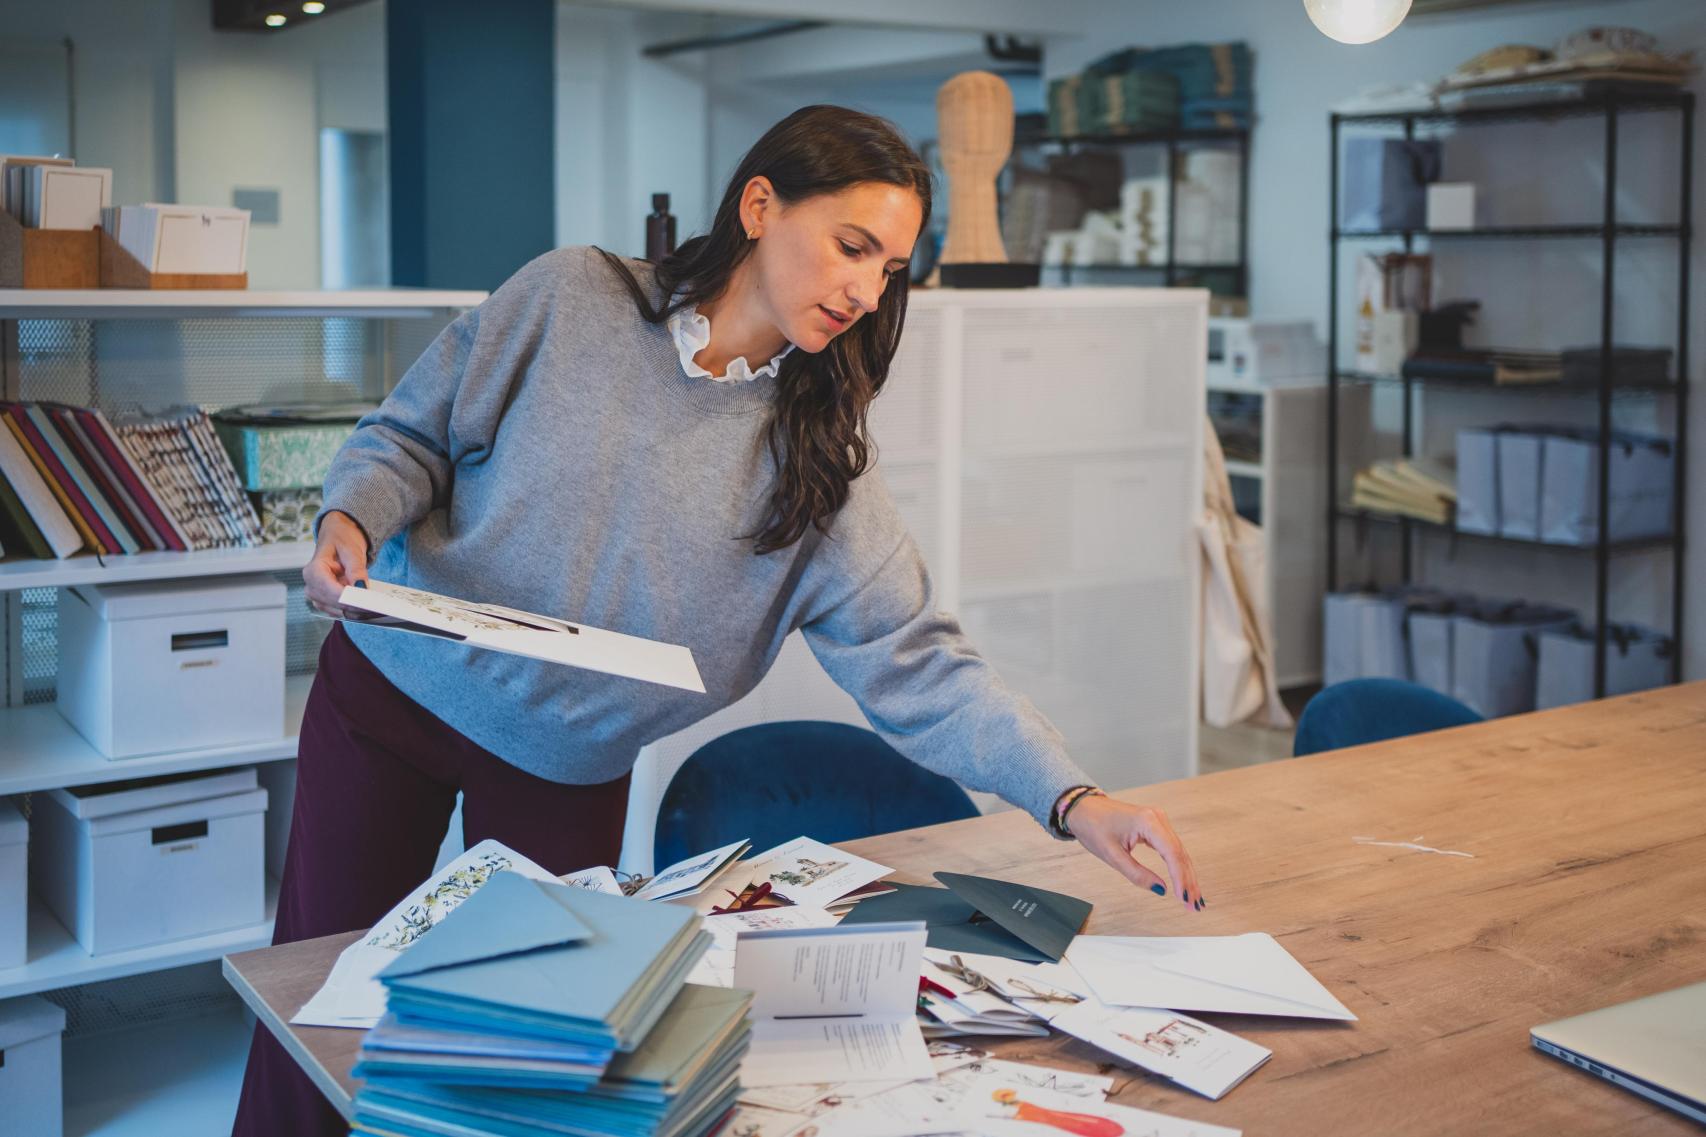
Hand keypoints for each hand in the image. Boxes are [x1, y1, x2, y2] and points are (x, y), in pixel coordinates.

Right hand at [304, 510, 368, 617]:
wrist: (339, 537)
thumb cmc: (342, 540)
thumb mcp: (352, 551)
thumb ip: (356, 570)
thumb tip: (360, 587)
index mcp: (313, 571)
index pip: (331, 591)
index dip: (350, 599)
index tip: (369, 603)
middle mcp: (311, 586)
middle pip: (335, 604)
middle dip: (357, 606)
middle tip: (379, 607)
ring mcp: (317, 596)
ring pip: (339, 611)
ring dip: (357, 611)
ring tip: (377, 608)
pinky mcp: (326, 601)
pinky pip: (341, 611)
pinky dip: (354, 610)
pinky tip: (368, 608)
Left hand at [1067, 794, 1204, 911]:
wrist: (1083, 808)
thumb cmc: (1093, 827)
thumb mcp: (1112, 855)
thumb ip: (1137, 874)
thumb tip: (1161, 889)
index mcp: (1148, 821)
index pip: (1172, 853)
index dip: (1180, 878)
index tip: (1185, 898)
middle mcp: (1158, 818)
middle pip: (1180, 854)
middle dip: (1188, 881)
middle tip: (1195, 906)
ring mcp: (1158, 820)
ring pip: (1179, 852)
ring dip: (1187, 876)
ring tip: (1194, 900)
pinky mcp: (1156, 825)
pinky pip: (1172, 848)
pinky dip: (1178, 866)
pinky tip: (1185, 882)